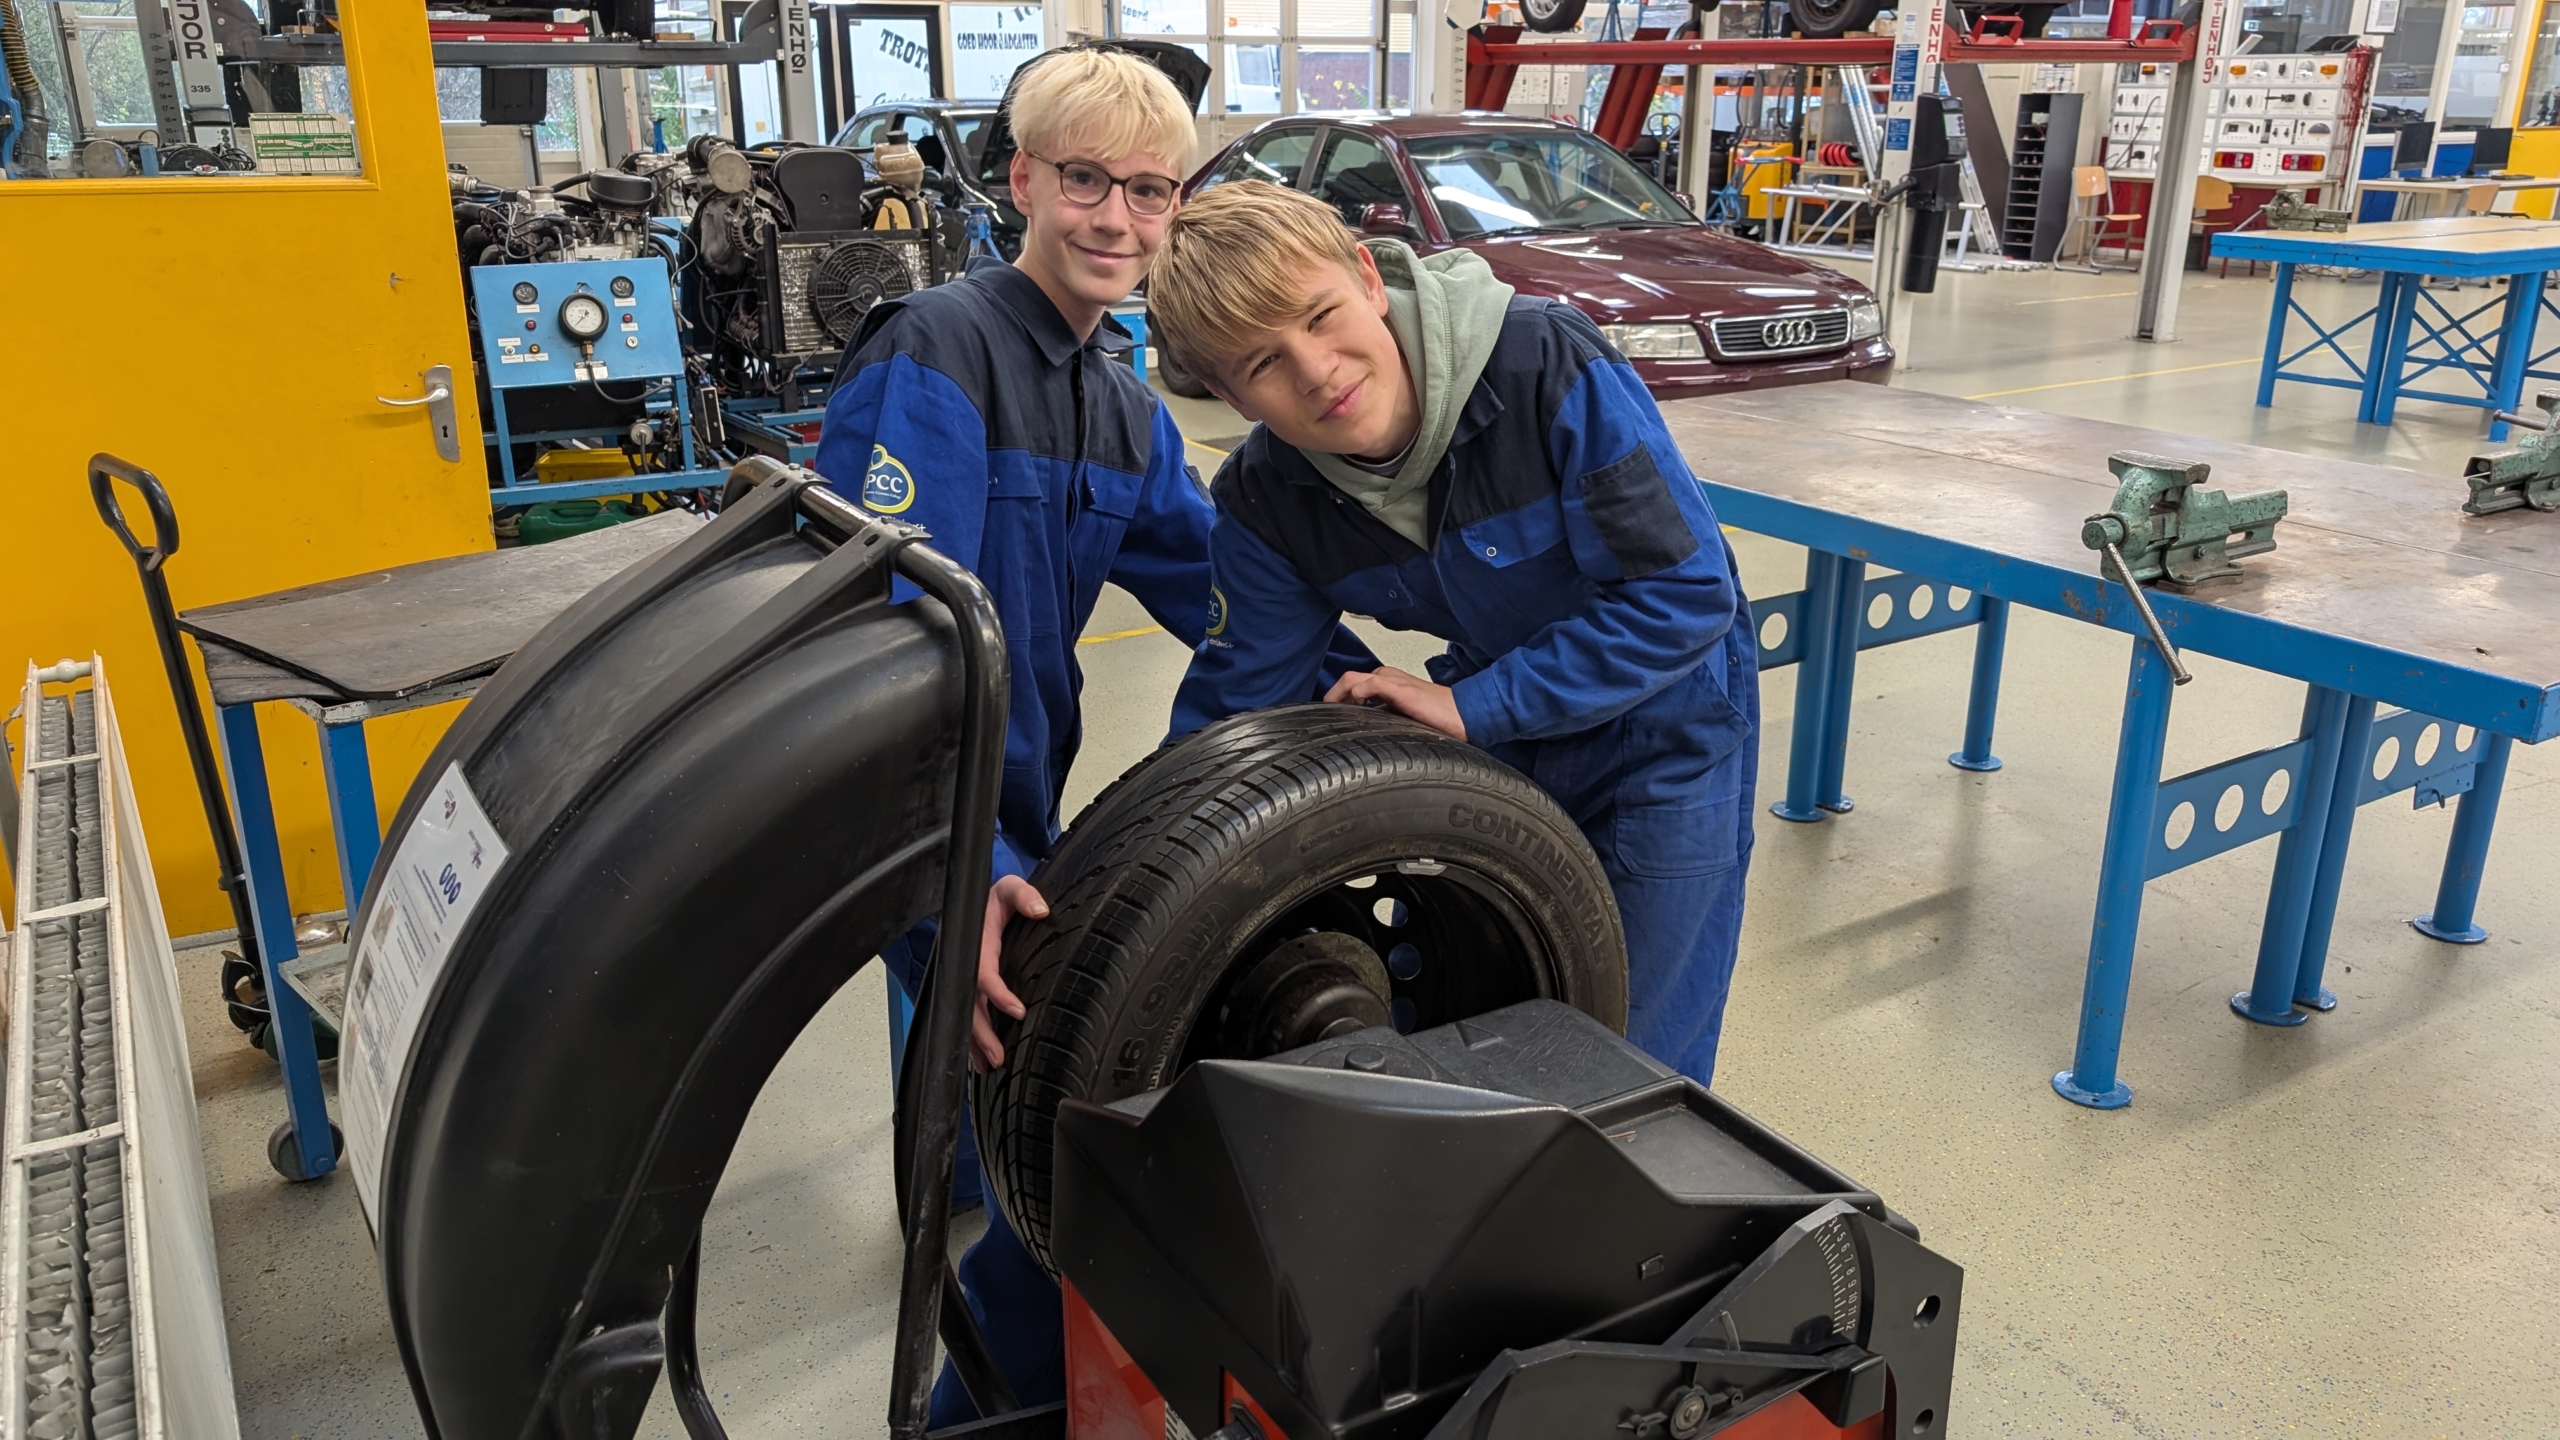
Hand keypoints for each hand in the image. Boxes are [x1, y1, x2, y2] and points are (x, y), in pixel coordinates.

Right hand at [972, 876, 1043, 1070]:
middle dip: (981, 1033)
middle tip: (998, 1056)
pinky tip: (979, 1061)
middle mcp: (966, 964)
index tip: (1017, 1012)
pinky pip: (966, 1013)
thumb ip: (1022, 894)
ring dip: (974, 1042)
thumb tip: (1040, 909)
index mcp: (975, 943)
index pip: (983, 973)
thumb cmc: (994, 899)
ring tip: (988, 1066)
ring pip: (965, 1014)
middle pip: (969, 1004)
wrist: (978, 903)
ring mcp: (964, 977)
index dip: (997, 993)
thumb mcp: (1007, 887)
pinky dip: (972, 1039)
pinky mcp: (967, 986)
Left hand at [1325, 665, 1465, 739]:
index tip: (1326, 718)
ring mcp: (1393, 681)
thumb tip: (1360, 735)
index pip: (1351, 685)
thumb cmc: (1440, 718)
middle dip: (1332, 698)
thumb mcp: (1403, 718)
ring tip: (1330, 715)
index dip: (1336, 700)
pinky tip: (1351, 710)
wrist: (1465, 714)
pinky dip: (1355, 695)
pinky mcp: (1400, 688)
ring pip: (1352, 680)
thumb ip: (1383, 718)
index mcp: (1387, 683)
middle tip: (1322, 719)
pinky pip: (1368, 685)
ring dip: (1337, 696)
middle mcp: (1387, 677)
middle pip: (1347, 681)